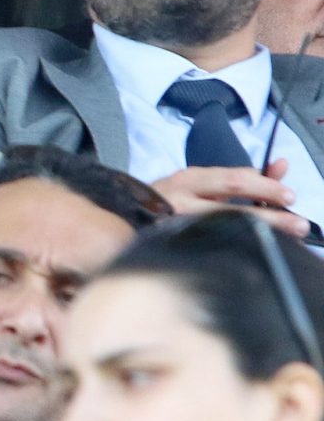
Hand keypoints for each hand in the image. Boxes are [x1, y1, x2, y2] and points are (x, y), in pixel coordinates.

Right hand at [148, 159, 311, 238]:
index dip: (266, 187)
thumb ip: (238, 177)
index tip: (290, 195)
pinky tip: (255, 252)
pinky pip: (209, 247)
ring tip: (287, 240)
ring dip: (259, 234)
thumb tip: (278, 168)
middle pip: (231, 207)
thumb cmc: (168, 200)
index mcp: (189, 180)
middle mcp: (180, 201)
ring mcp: (174, 226)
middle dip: (270, 217)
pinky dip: (237, 248)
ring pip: (222, 230)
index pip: (234, 180)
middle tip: (298, 224)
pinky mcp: (170, 246)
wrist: (122, 218)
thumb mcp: (200, 181)